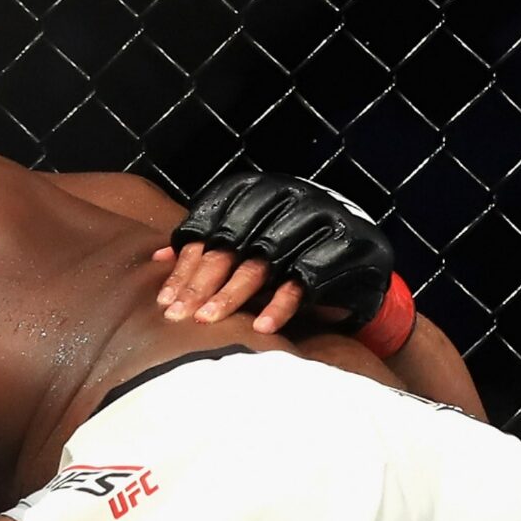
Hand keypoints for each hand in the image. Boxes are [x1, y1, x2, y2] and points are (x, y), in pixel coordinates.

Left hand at [159, 172, 394, 334]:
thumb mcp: (252, 247)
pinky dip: (280, 306)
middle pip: (232, 243)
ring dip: (232, 295)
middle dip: (201, 282)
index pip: (212, 225)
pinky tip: (259, 329)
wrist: (363, 271)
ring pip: (264, 260)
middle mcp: (289, 198)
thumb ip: (211, 247)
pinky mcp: (345, 249)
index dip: (186, 263)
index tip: (164, 299)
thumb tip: (157, 258)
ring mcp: (319, 220)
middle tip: (177, 316)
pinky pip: (305, 280)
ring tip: (206, 322)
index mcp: (262, 191)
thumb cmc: (295, 260)